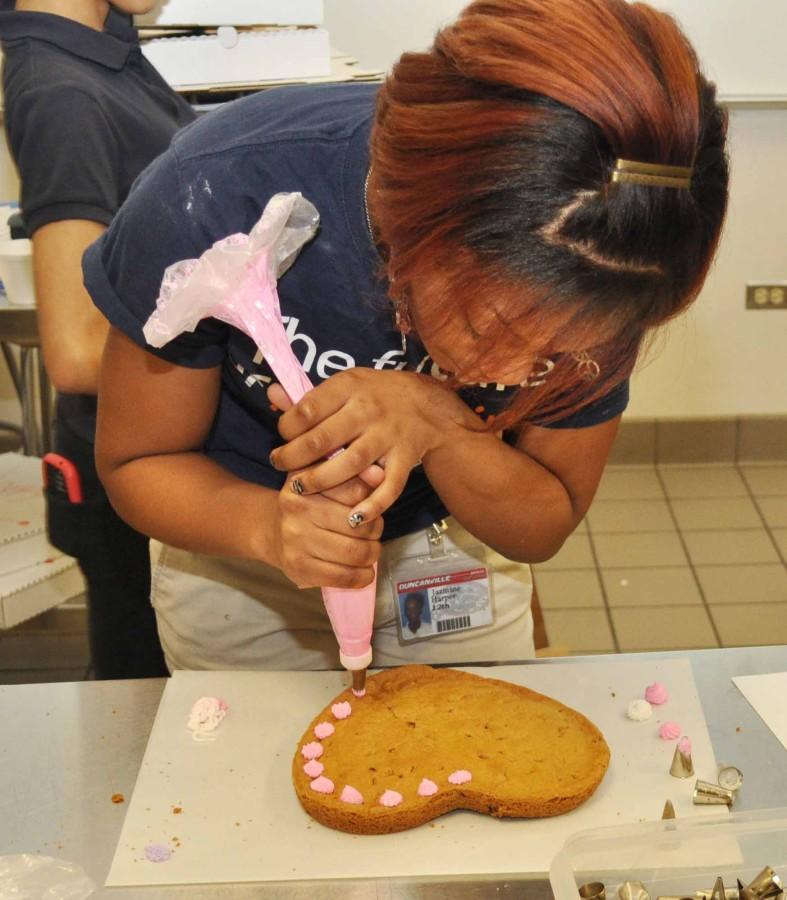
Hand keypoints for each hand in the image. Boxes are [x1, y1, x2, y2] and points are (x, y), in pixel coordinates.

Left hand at [268, 370, 479, 523]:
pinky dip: (372, 505)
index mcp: (349, 388)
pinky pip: (389, 487)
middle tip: (280, 466)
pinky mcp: (404, 460)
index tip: (282, 436)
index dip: (287, 427)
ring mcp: (388, 437)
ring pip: (350, 464)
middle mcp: (368, 411)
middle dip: (294, 457)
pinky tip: (353, 518)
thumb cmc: (376, 395)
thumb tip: (272, 393)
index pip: (308, 410)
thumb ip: (309, 396)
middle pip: (323, 439)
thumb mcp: (344, 385)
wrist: (428, 405)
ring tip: (300, 488)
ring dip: (321, 481)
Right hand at [272, 469, 383, 588]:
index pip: (357, 491)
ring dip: (372, 554)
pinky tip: (364, 571)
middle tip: (373, 532)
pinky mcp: (299, 568)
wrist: (274, 531)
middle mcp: (297, 508)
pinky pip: (343, 576)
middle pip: (360, 524)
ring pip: (355, 552)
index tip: (371, 507)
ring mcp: (296, 540)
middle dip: (375, 531)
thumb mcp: (328, 481)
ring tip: (369, 550)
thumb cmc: (311, 503)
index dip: (373, 502)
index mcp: (305, 481)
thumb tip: (380, 475)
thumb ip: (356, 475)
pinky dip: (362, 577)